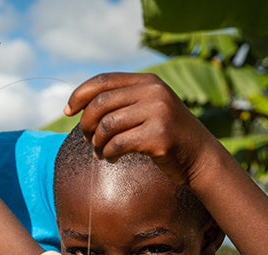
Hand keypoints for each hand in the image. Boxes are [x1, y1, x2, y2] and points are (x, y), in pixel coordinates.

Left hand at [63, 72, 217, 186]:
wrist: (200, 157)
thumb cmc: (166, 136)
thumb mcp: (147, 109)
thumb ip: (122, 102)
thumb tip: (79, 106)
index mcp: (148, 82)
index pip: (103, 81)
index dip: (80, 95)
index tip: (68, 111)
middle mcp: (154, 92)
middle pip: (100, 104)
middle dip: (86, 124)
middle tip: (87, 139)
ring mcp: (158, 113)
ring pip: (106, 126)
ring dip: (97, 143)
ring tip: (100, 152)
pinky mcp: (159, 136)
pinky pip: (118, 144)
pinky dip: (108, 154)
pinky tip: (112, 159)